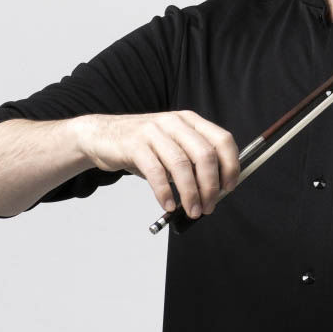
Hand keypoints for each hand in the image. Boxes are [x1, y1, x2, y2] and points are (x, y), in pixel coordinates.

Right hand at [76, 111, 239, 218]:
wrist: (102, 136)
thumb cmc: (143, 147)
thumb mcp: (173, 147)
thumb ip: (193, 163)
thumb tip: (215, 192)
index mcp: (190, 121)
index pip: (222, 140)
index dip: (231, 165)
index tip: (229, 187)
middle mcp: (175, 122)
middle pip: (204, 154)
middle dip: (210, 185)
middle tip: (209, 206)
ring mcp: (154, 131)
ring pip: (181, 164)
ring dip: (190, 193)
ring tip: (192, 211)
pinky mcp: (134, 144)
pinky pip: (155, 172)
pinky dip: (165, 192)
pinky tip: (168, 205)